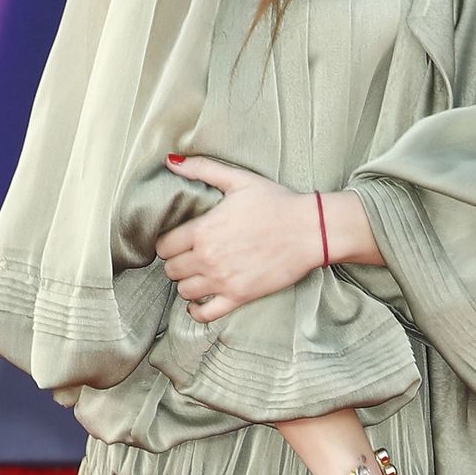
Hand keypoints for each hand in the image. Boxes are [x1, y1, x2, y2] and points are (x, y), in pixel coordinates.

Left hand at [158, 152, 322, 319]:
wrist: (311, 230)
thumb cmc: (276, 203)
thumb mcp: (238, 179)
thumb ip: (202, 169)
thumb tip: (170, 161)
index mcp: (203, 229)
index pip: (165, 245)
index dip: (168, 243)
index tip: (178, 241)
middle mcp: (208, 257)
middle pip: (171, 269)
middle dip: (177, 263)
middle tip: (189, 257)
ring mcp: (223, 280)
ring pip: (184, 291)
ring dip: (187, 283)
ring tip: (197, 275)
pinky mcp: (239, 296)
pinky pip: (205, 313)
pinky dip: (197, 310)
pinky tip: (199, 302)